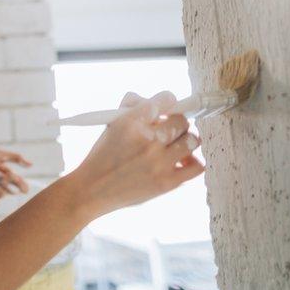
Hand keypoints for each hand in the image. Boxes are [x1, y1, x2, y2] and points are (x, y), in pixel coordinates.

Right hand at [68, 91, 203, 218]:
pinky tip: (181, 161)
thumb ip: (132, 107)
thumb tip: (154, 100)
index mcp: (131, 123)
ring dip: (185, 140)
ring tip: (176, 146)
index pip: (166, 99)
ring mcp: (159, 162)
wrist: (92, 190)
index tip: (167, 107)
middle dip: (176, 123)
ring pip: (192, 140)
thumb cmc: (102, 156)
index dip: (168, 101)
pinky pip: (197, 166)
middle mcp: (147, 140)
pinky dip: (193, 161)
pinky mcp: (167, 183)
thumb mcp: (111, 125)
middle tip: (168, 130)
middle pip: (182, 120)